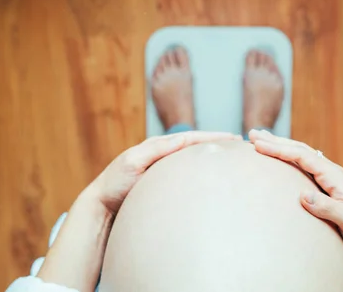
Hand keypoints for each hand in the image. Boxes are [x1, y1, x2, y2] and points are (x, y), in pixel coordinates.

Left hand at [85, 131, 241, 214]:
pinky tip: (211, 175)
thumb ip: (156, 149)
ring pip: (193, 158)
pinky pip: (187, 173)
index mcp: (157, 146)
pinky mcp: (163, 183)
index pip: (191, 138)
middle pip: (196, 145)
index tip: (233, 138)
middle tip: (241, 143)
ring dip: (212, 154)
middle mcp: (163, 154)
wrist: (101, 205)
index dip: (213, 137)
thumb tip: (183, 139)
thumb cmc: (115, 183)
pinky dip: (201, 169)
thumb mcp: (133, 161)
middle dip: (218, 143)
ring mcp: (164, 168)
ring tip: (231, 155)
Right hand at [248, 129, 342, 252]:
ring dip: (282, 145)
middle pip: (300, 149)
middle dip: (276, 141)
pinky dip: (290, 156)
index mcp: (334, 176)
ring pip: (302, 154)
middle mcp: (332, 171)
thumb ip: (327, 208)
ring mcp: (330, 176)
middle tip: (252, 134)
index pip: (302, 156)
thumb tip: (303, 195)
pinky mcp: (328, 184)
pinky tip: (282, 157)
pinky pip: (305, 164)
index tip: (258, 145)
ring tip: (262, 140)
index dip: (280, 149)